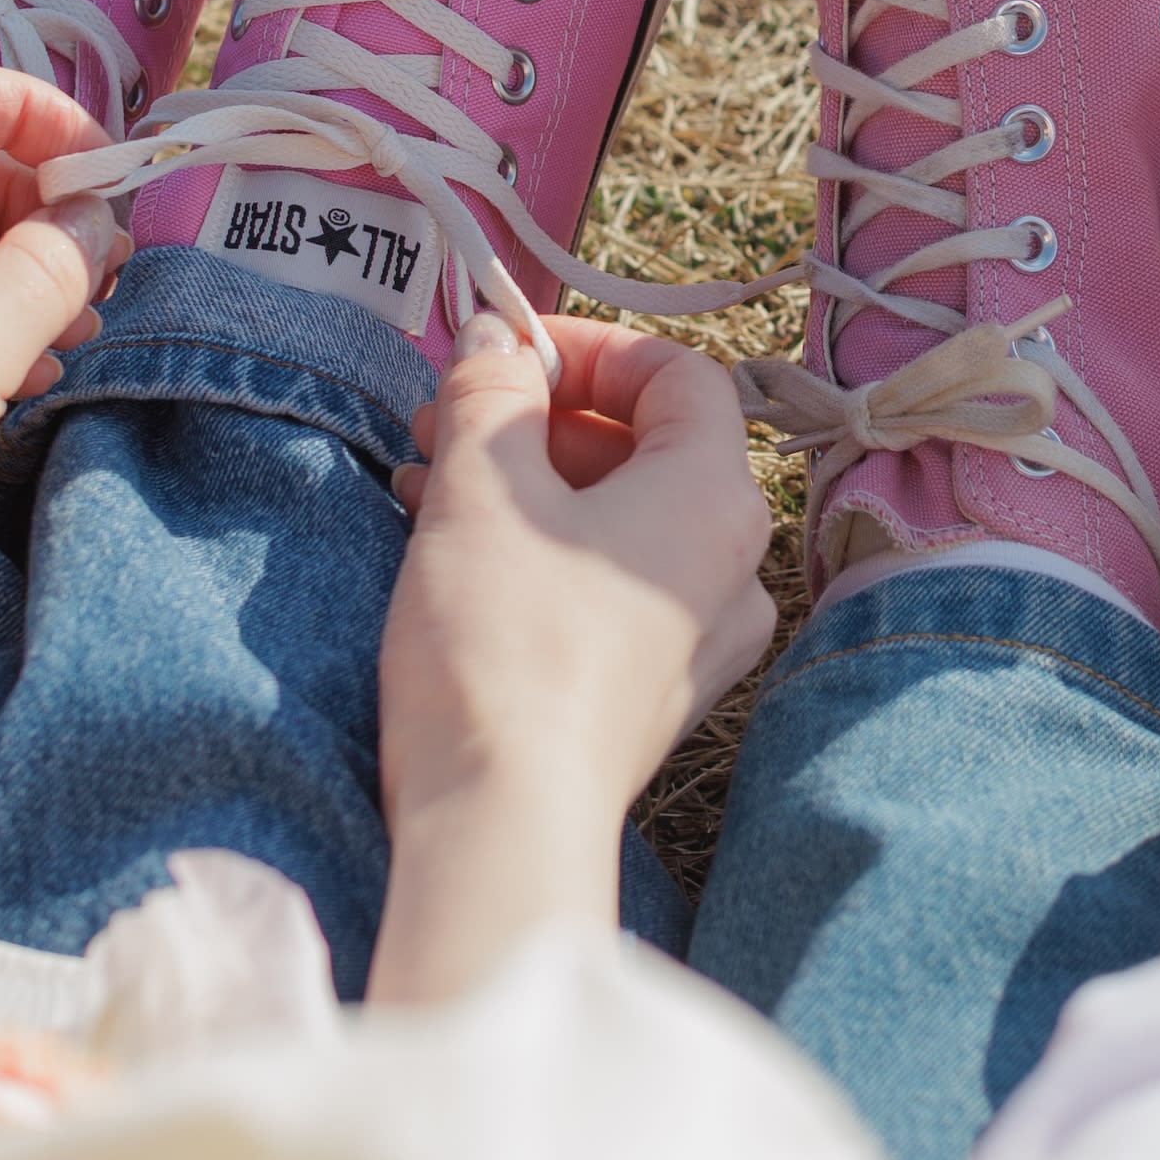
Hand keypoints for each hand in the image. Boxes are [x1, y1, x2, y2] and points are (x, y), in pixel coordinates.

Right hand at [370, 311, 775, 1000]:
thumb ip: (489, 393)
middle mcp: (734, 565)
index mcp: (717, 498)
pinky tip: (457, 550)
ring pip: (621, 518)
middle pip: (649, 447)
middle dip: (538, 419)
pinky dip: (545, 549)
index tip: (504, 353)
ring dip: (528, 483)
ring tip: (425, 481)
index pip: (679, 375)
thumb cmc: (502, 642)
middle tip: (441, 418)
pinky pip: (613, 584)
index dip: (588, 348)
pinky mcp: (658, 691)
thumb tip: (495, 340)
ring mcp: (702, 637)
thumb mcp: (479, 488)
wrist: (502, 820)